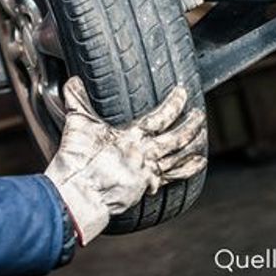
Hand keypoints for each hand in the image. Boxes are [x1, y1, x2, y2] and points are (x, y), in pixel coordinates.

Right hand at [45, 77, 205, 245]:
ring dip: (193, 147)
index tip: (183, 93)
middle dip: (191, 125)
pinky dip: (186, 170)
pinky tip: (196, 166)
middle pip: (177, 138)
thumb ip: (78, 101)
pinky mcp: (146, 187)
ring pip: (179, 158)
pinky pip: (173, 177)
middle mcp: (144, 154)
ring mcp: (147, 172)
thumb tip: (72, 81)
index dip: (174, 104)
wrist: (78, 194)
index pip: (160, 117)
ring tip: (203, 138)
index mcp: (131, 137)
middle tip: (200, 115)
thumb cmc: (77, 161)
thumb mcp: (77, 125)